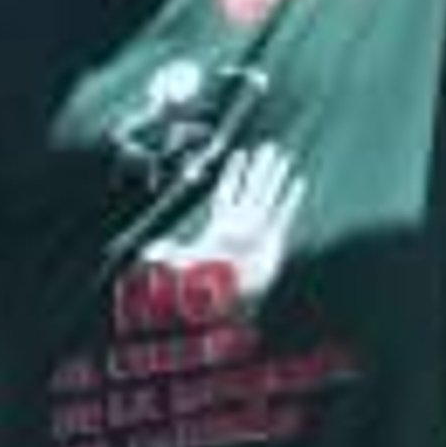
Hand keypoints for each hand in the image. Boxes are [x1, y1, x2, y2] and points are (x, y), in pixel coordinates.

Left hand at [145, 142, 304, 303]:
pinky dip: (290, 198)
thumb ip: (170, 255)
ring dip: (276, 177)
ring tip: (285, 158)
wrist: (232, 300)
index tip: (240, 153)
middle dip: (261, 167)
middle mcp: (242, 221)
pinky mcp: (274, 239)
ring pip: (269, 195)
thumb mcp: (185, 265)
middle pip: (253, 187)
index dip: (234, 173)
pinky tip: (297, 183)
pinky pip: (284, 212)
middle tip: (270, 147)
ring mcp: (259, 228)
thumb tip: (148, 252)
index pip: (229, 191)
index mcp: (221, 223)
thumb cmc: (208, 283)